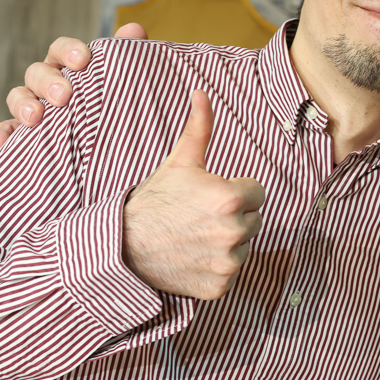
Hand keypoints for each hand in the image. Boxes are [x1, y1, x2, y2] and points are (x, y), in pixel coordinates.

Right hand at [0, 22, 147, 151]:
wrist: (111, 146)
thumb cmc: (116, 106)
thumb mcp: (124, 84)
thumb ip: (127, 58)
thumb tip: (134, 29)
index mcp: (70, 67)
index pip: (62, 50)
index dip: (70, 51)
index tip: (83, 60)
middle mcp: (47, 83)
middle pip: (37, 72)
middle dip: (48, 81)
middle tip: (64, 96)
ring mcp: (32, 107)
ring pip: (17, 97)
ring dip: (23, 104)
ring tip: (35, 117)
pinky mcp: (22, 135)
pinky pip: (5, 131)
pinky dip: (1, 135)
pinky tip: (2, 144)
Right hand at [121, 90, 264, 300]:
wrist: (122, 247)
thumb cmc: (154, 200)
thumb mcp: (179, 162)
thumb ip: (199, 128)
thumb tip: (203, 92)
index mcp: (232, 198)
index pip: (257, 192)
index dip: (235, 191)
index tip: (209, 196)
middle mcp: (234, 231)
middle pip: (253, 220)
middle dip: (233, 216)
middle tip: (198, 217)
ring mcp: (228, 263)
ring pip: (244, 246)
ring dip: (227, 243)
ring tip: (194, 236)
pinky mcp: (220, 287)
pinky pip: (232, 273)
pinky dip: (216, 268)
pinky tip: (192, 257)